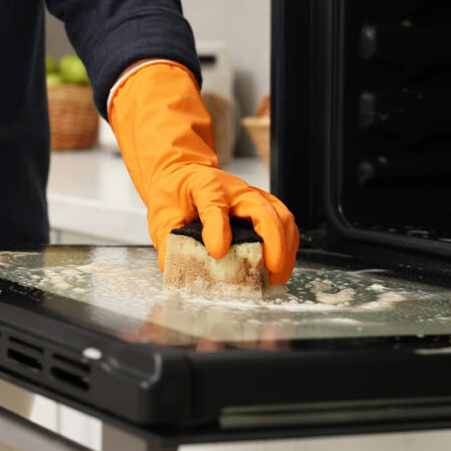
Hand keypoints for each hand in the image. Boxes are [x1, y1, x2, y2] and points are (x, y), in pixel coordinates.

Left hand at [108, 62, 299, 283]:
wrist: (184, 175)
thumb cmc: (176, 194)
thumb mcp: (162, 215)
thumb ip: (167, 239)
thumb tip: (172, 266)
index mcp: (206, 187)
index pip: (215, 206)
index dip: (218, 230)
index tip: (217, 253)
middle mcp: (236, 189)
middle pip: (264, 210)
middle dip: (273, 243)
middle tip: (269, 272)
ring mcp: (254, 196)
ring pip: (281, 217)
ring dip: (285, 248)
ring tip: (276, 276)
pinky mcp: (264, 206)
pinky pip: (284, 223)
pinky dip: (287, 246)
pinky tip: (279, 266)